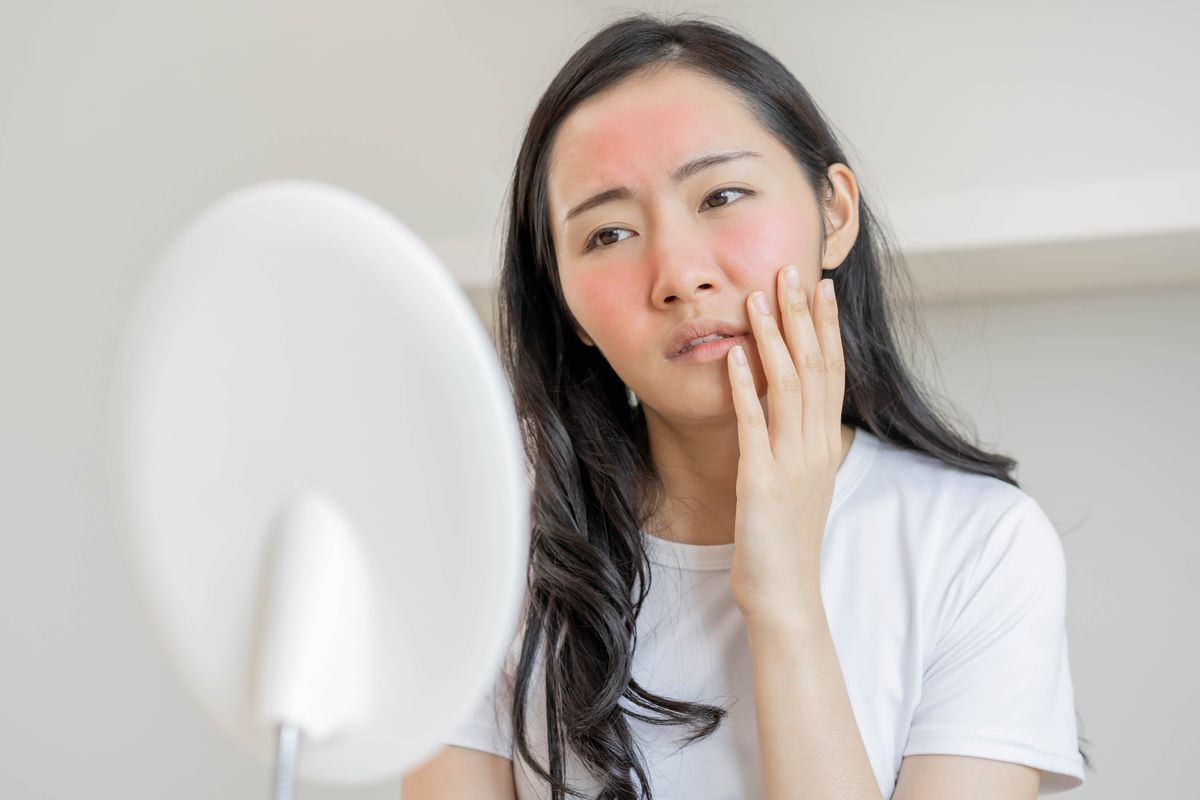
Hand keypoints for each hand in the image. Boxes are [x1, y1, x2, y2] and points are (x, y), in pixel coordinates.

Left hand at [725, 266, 845, 619]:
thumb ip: (797, 439)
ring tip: (760, 298)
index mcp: (825, 443)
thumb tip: (788, 403)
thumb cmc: (786, 537)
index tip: (819, 285)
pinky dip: (745, 386)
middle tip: (790, 270)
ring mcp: (791, 462)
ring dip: (774, 339)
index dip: (826, 326)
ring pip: (788, 386)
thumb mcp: (800, 479)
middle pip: (814, 367)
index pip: (831, 371)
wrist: (785, 592)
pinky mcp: (762, 481)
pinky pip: (754, 425)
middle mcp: (815, 446)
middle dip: (802, 316)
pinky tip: (734, 355)